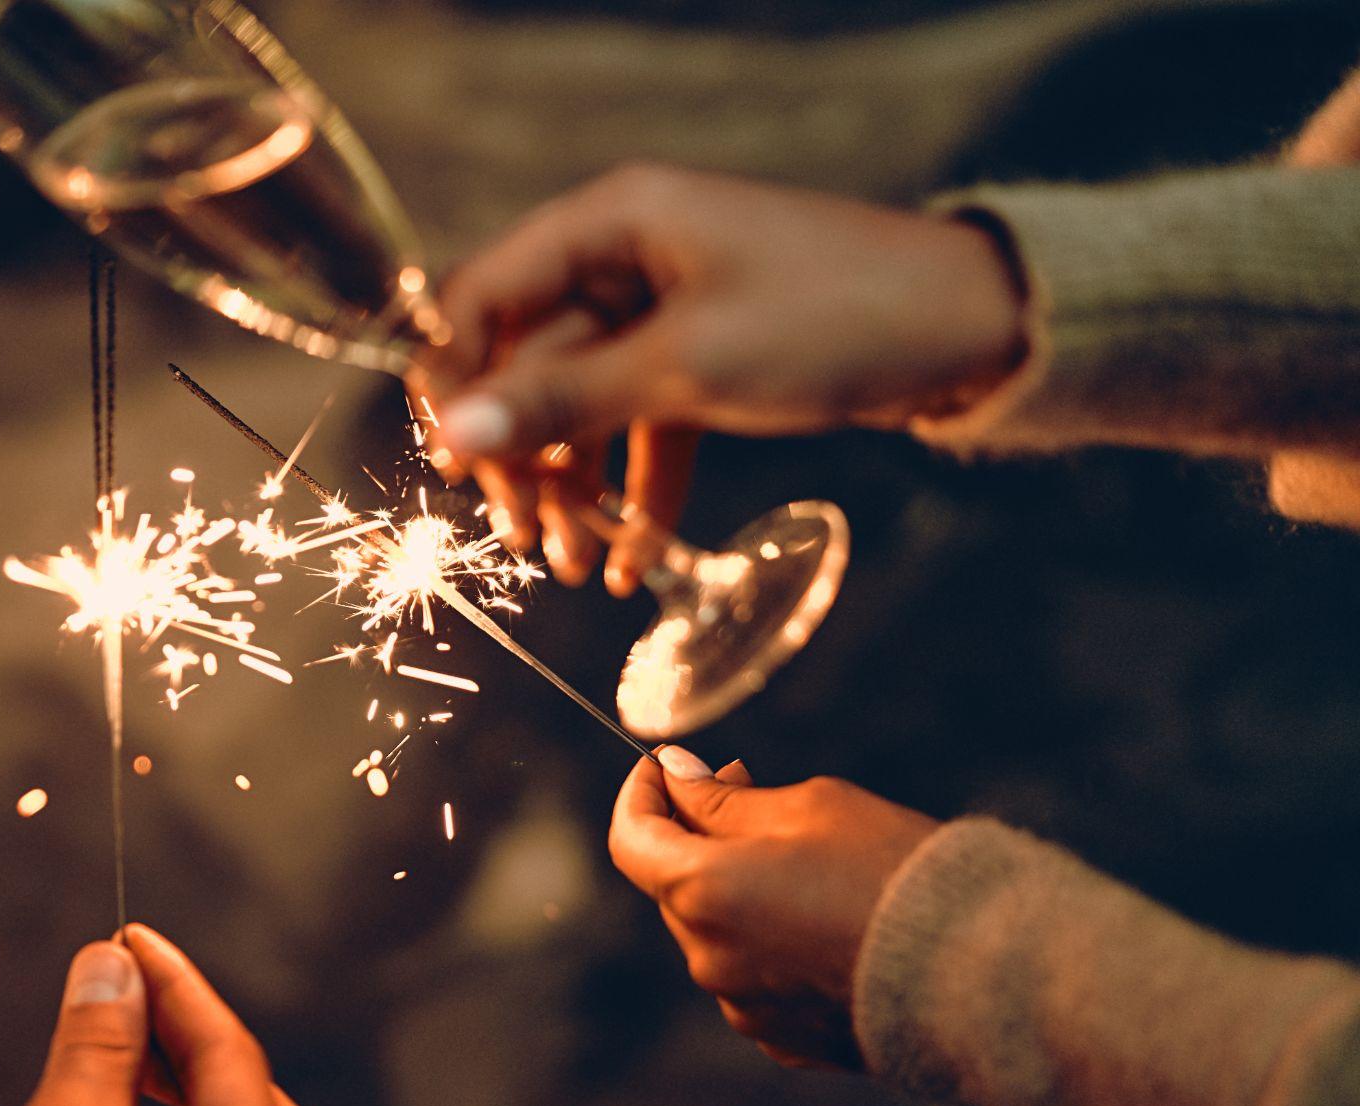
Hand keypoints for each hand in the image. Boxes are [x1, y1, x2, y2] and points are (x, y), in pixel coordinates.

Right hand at [416, 164, 1025, 592]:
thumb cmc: (834, 317)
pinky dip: (635, 490)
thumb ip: (565, 401)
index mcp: (612, 224)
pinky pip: (642, 426)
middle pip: (527, 362)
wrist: (971, 329)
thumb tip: (457, 432)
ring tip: (576, 568)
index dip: (453, 379)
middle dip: (521, 457)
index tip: (448, 464)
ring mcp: (667, 310)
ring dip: (573, 488)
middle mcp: (627, 258)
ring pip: (582, 405)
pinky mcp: (706, 358)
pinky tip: (631, 560)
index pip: (484, 295)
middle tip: (521, 537)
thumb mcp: (688, 365)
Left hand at [608, 748, 938, 1068]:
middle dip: (698, 834)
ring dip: (737, 889)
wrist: (980, 971)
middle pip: (675, 885)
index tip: (666, 769)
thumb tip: (677, 779)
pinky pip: (755, 977)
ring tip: (804, 857)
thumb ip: (725, 799)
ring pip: (715, 932)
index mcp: (701, 893)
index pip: (631, 839)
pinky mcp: (785, 1039)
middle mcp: (707, 959)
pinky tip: (824, 917)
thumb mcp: (809, 807)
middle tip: (745, 785)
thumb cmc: (895, 873)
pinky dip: (770, 940)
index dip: (641, 794)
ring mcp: (744, 1007)